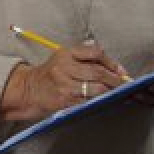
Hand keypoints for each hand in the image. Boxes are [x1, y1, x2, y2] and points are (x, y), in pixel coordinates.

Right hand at [0, 42, 129, 121]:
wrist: (29, 89)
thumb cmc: (50, 73)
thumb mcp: (63, 57)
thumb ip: (84, 55)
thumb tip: (109, 60)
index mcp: (66, 53)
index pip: (95, 52)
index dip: (111, 62)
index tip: (121, 70)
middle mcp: (64, 67)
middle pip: (97, 72)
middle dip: (115, 79)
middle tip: (125, 83)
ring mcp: (64, 85)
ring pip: (95, 88)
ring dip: (110, 92)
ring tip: (119, 93)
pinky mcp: (64, 100)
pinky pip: (87, 101)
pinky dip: (99, 101)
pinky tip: (106, 101)